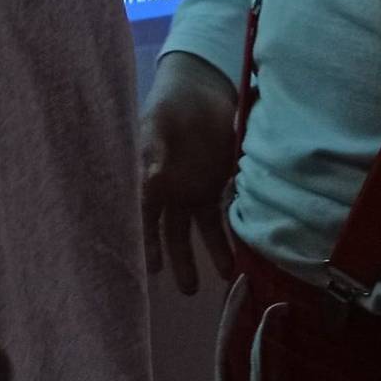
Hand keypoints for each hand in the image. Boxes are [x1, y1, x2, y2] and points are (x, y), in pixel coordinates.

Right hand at [141, 52, 238, 294]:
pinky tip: (236, 260)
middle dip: (176, 259)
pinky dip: (228, 237)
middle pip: (169, 230)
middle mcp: (168, 190)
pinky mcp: (216, 187)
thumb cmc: (169, 106)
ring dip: (205, 254)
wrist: (197, 91)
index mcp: (147, 176)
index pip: (144, 213)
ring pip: (196, 230)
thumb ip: (153, 150)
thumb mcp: (158, 124)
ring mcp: (192, 190)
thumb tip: (150, 179)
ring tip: (216, 281)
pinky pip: (221, 217)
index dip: (145, 239)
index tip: (148, 266)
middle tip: (186, 289)